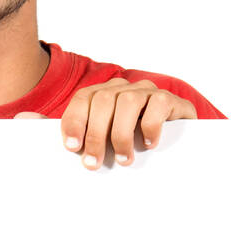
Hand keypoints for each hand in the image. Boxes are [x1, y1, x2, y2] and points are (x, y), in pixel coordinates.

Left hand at [60, 77, 196, 169]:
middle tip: (93, 163)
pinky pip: (158, 105)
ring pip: (127, 102)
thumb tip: (72, 149)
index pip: (83, 98)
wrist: (177, 138)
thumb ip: (89, 139)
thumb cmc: (133, 140)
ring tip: (123, 159)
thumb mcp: (107, 138)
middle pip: (103, 101)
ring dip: (121, 134)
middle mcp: (123, 88)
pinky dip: (150, 127)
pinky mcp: (169, 99)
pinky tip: (148, 144)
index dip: (74, 121)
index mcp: (103, 93)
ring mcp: (147, 91)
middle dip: (95, 135)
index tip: (72, 147)